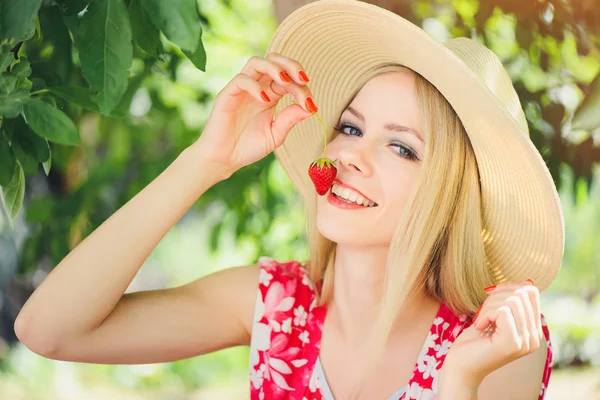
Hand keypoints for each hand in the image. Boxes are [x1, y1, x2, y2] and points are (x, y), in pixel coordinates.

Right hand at [190, 52, 316, 174]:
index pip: (288, 80)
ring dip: (275, 68)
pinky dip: (256, 86)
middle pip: (274, 61)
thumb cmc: (248, 147)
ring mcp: (242, 90)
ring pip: (257, 62)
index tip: (311, 105)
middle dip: (291, 65)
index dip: (302, 88)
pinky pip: (241, 80)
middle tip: (303, 79)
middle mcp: (257, 88)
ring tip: (286, 82)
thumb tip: (311, 107)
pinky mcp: (227, 95)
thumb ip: (290, 119)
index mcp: (270, 95)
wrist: (223, 160)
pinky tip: (266, 101)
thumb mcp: (275, 135)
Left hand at [441, 279, 542, 387]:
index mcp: (533, 330)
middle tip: (483, 313)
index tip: (491, 302)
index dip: (507, 289)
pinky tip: (480, 326)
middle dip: (496, 296)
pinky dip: (485, 314)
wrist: (460, 367)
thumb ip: (511, 302)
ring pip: (511, 300)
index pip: (531, 292)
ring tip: (481, 321)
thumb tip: (526, 282)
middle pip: (521, 293)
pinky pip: (502, 310)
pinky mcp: (512, 343)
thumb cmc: (473, 341)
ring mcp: (525, 341)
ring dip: (488, 306)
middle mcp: (534, 337)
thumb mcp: (494, 316)